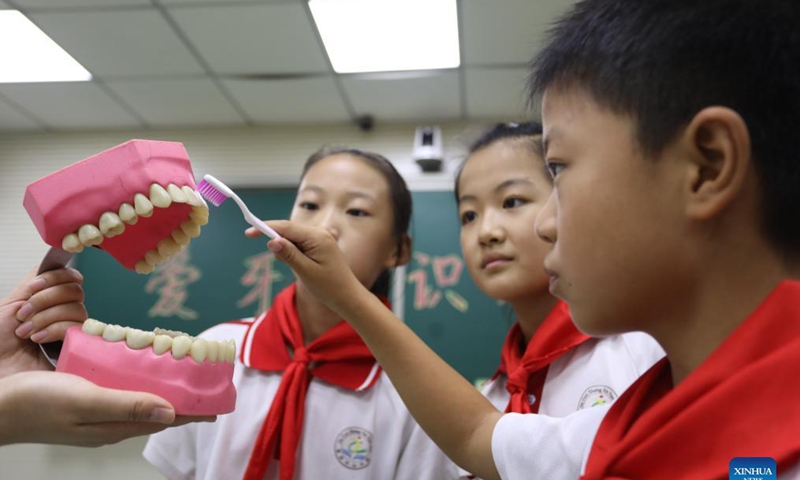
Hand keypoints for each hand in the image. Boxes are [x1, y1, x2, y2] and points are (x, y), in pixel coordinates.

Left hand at [0, 267, 86, 377]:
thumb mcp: (10, 305)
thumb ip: (33, 282)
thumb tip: (53, 262)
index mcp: (48, 301)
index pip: (69, 278)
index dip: (55, 277)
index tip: (32, 288)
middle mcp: (63, 314)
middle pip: (75, 290)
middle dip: (46, 299)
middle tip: (23, 314)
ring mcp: (71, 332)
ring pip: (77, 308)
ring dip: (46, 316)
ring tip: (26, 332)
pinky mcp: (77, 350)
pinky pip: (76, 328)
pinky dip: (54, 329)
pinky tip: (37, 339)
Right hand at [0, 371, 214, 446]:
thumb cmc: (36, 405)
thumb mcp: (86, 401)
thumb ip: (128, 405)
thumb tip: (172, 411)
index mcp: (116, 426)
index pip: (168, 417)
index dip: (195, 407)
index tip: (220, 397)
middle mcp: (112, 421)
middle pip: (159, 407)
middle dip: (185, 393)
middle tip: (206, 374)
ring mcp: (99, 411)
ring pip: (142, 396)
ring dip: (164, 384)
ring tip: (184, 368)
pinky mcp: (86, 399)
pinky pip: (122, 388)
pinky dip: (138, 377)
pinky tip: (141, 365)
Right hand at [246, 220, 365, 313]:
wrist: (347, 296)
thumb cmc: (328, 286)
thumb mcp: (305, 271)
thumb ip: (288, 254)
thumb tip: (271, 241)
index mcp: (317, 237)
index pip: (286, 227)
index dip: (266, 228)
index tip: (248, 232)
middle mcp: (320, 232)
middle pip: (289, 230)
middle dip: (277, 241)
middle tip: (279, 261)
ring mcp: (321, 237)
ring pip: (293, 237)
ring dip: (287, 249)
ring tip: (299, 269)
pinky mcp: (320, 244)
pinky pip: (300, 243)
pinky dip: (293, 252)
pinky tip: (301, 266)